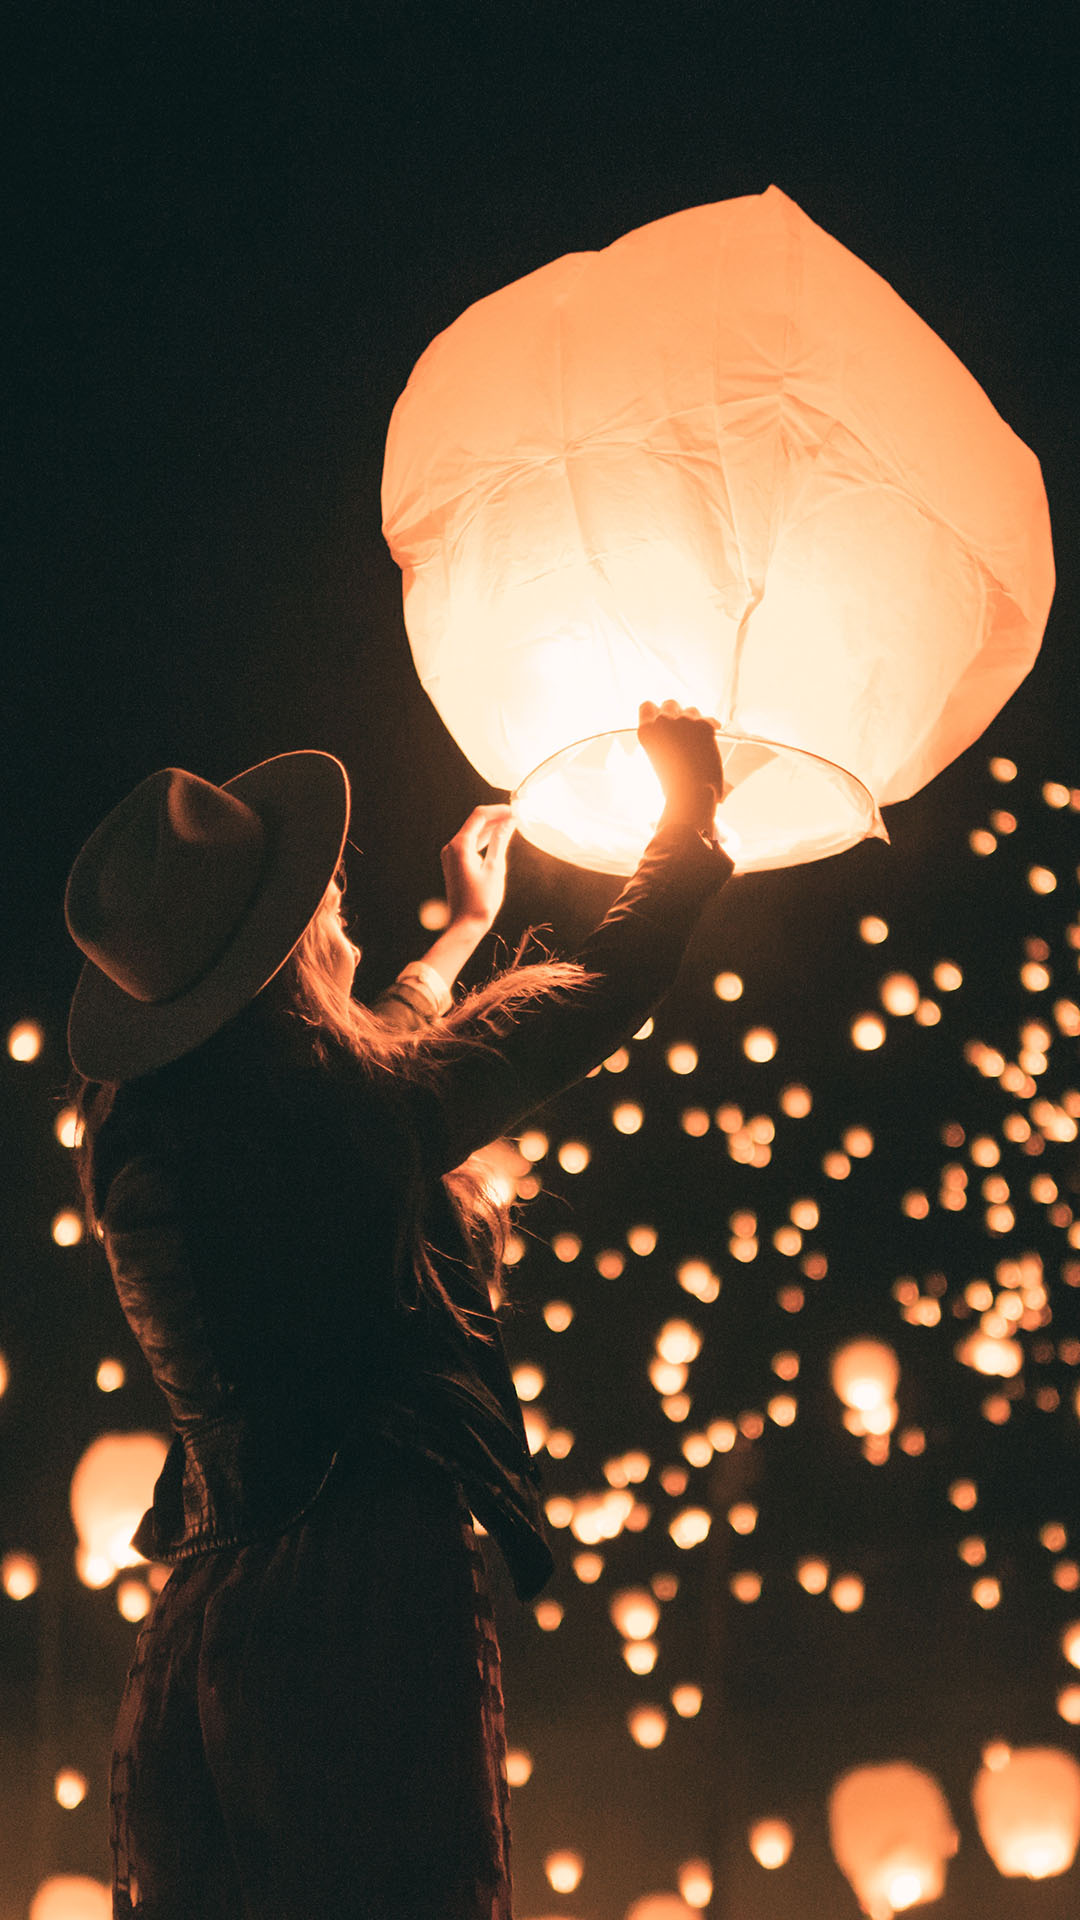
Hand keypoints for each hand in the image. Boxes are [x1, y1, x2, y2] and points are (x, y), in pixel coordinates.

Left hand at [440, 804, 516, 932]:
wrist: (465, 926)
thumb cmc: (481, 901)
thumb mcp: (495, 868)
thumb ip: (501, 842)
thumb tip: (508, 822)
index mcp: (460, 846)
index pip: (479, 816)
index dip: (498, 810)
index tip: (515, 811)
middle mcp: (451, 847)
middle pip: (475, 823)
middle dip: (496, 817)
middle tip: (517, 817)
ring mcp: (451, 856)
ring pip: (473, 833)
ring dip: (491, 828)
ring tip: (512, 826)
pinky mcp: (454, 864)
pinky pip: (470, 844)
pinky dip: (484, 840)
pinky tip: (498, 840)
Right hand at [638, 700, 724, 826]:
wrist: (690, 793)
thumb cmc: (671, 786)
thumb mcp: (655, 759)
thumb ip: (659, 741)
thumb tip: (671, 735)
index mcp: (646, 732)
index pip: (647, 706)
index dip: (656, 711)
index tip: (663, 719)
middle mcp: (662, 722)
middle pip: (670, 703)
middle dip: (677, 713)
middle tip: (683, 729)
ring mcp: (683, 721)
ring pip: (691, 710)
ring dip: (694, 720)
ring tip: (698, 738)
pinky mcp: (703, 725)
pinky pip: (709, 718)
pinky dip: (712, 725)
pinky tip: (714, 732)